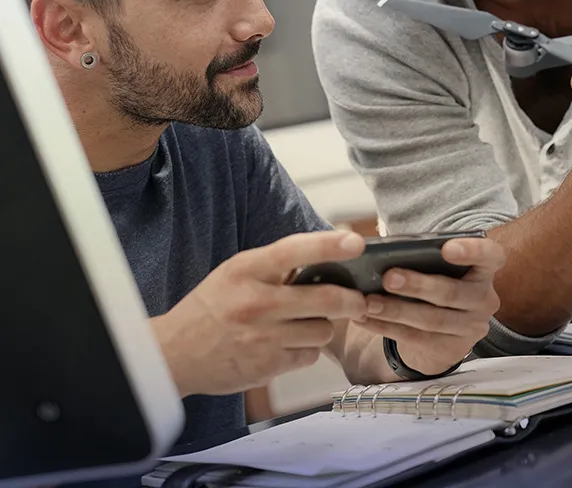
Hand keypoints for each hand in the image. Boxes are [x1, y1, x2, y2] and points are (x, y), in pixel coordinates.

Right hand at [151, 230, 366, 396]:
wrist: (174, 354)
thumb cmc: (213, 306)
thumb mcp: (236, 272)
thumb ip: (275, 266)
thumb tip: (326, 257)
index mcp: (246, 270)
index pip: (293, 251)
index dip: (328, 245)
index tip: (355, 241)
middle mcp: (256, 303)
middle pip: (325, 299)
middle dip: (352, 300)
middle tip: (359, 300)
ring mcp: (263, 338)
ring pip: (323, 330)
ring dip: (324, 327)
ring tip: (308, 323)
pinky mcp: (267, 368)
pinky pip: (309, 356)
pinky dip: (307, 350)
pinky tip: (290, 344)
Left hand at [351, 236, 504, 375]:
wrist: (445, 326)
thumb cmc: (438, 279)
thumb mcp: (439, 266)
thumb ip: (424, 257)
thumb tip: (386, 251)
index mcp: (484, 269)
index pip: (490, 256)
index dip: (472, 251)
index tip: (446, 248)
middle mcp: (484, 299)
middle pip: (453, 292)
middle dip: (418, 285)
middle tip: (388, 277)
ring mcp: (471, 328)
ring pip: (432, 320)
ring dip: (396, 311)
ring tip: (368, 302)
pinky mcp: (450, 349)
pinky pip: (415, 338)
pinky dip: (385, 328)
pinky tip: (363, 319)